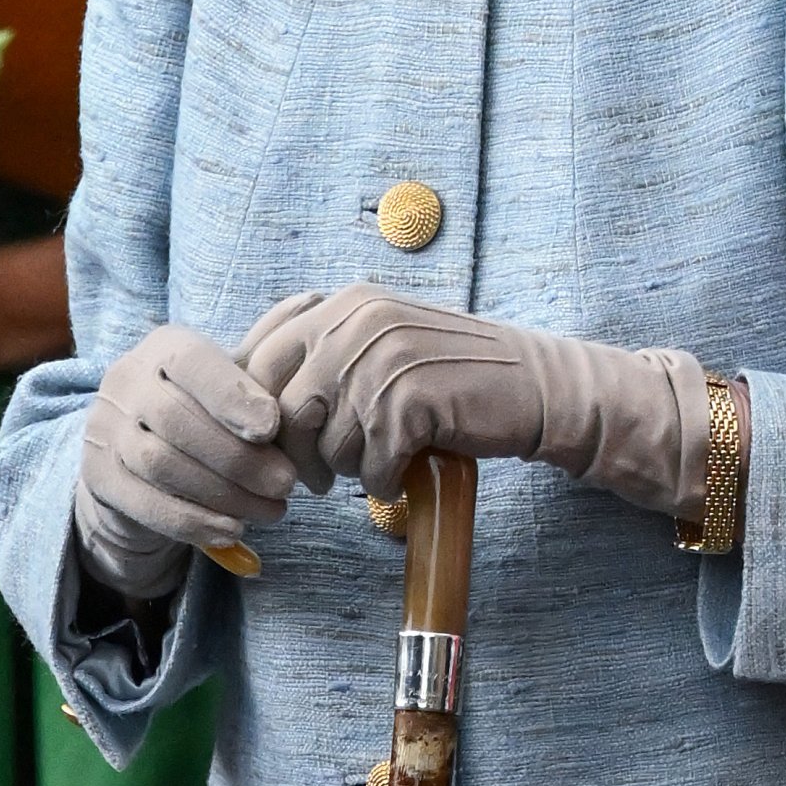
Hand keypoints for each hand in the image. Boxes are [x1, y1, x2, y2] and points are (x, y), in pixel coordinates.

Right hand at [75, 322, 297, 598]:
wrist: (137, 454)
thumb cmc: (203, 407)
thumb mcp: (230, 375)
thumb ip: (265, 351)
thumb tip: (313, 301)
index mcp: (163, 346)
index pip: (192, 363)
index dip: (232, 395)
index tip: (273, 427)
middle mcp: (125, 380)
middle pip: (177, 420)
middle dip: (238, 457)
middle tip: (287, 483)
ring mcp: (104, 430)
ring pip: (161, 464)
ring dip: (223, 494)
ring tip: (273, 510)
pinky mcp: (98, 478)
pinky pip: (145, 504)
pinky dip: (193, 520)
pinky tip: (233, 529)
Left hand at [241, 283, 710, 512]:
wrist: (533, 383)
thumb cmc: (450, 372)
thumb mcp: (381, 338)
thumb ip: (325, 352)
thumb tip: (253, 401)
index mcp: (343, 302)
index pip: (261, 354)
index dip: (256, 408)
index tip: (273, 440)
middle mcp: (356, 322)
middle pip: (283, 407)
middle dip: (296, 452)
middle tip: (320, 476)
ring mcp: (382, 361)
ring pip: (326, 444)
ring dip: (349, 469)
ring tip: (379, 463)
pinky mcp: (410, 404)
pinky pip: (371, 468)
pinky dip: (385, 483)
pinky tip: (406, 472)